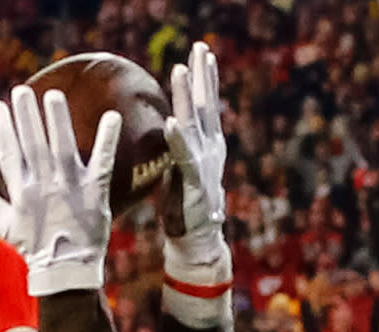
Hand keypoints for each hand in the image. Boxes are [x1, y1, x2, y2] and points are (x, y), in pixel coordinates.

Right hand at [0, 85, 121, 296]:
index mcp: (22, 192)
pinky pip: (102, 162)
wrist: (65, 270)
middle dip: (26, 117)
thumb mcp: (4, 223)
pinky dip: (107, 140)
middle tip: (21, 91)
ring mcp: (70, 188)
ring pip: (63, 148)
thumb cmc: (33, 246)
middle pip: (34, 146)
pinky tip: (112, 116)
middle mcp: (44, 186)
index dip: (2, 130)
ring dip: (58, 121)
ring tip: (52, 95)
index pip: (9, 155)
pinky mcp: (95, 192)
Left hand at [161, 41, 231, 288]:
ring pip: (194, 123)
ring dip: (185, 96)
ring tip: (180, 71)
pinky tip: (171, 122)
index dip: (205, 79)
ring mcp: (203, 164)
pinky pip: (183, 155)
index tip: (202, 53)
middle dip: (203, 75)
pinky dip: (178, 138)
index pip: (206, 105)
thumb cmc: (185, 205)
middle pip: (205, 104)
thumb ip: (179, 147)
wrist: (197, 239)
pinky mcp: (194, 181)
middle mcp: (210, 149)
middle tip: (201, 47)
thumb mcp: (183, 169)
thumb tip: (168, 127)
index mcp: (208, 145)